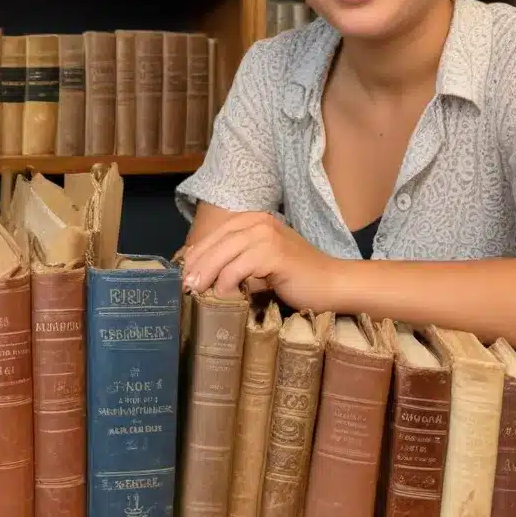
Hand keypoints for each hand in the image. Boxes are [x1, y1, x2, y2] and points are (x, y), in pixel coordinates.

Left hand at [180, 211, 340, 311]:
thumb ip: (237, 259)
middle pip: (217, 242)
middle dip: (197, 266)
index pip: (216, 234)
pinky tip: (223, 296)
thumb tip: (201, 273)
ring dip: (207, 275)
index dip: (197, 254)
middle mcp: (260, 222)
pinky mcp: (275, 253)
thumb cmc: (296, 278)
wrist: (332, 284)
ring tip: (197, 293)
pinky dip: (227, 283)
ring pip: (224, 254)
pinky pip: (239, 268)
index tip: (183, 275)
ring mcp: (268, 235)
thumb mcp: (260, 262)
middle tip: (184, 287)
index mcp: (254, 220)